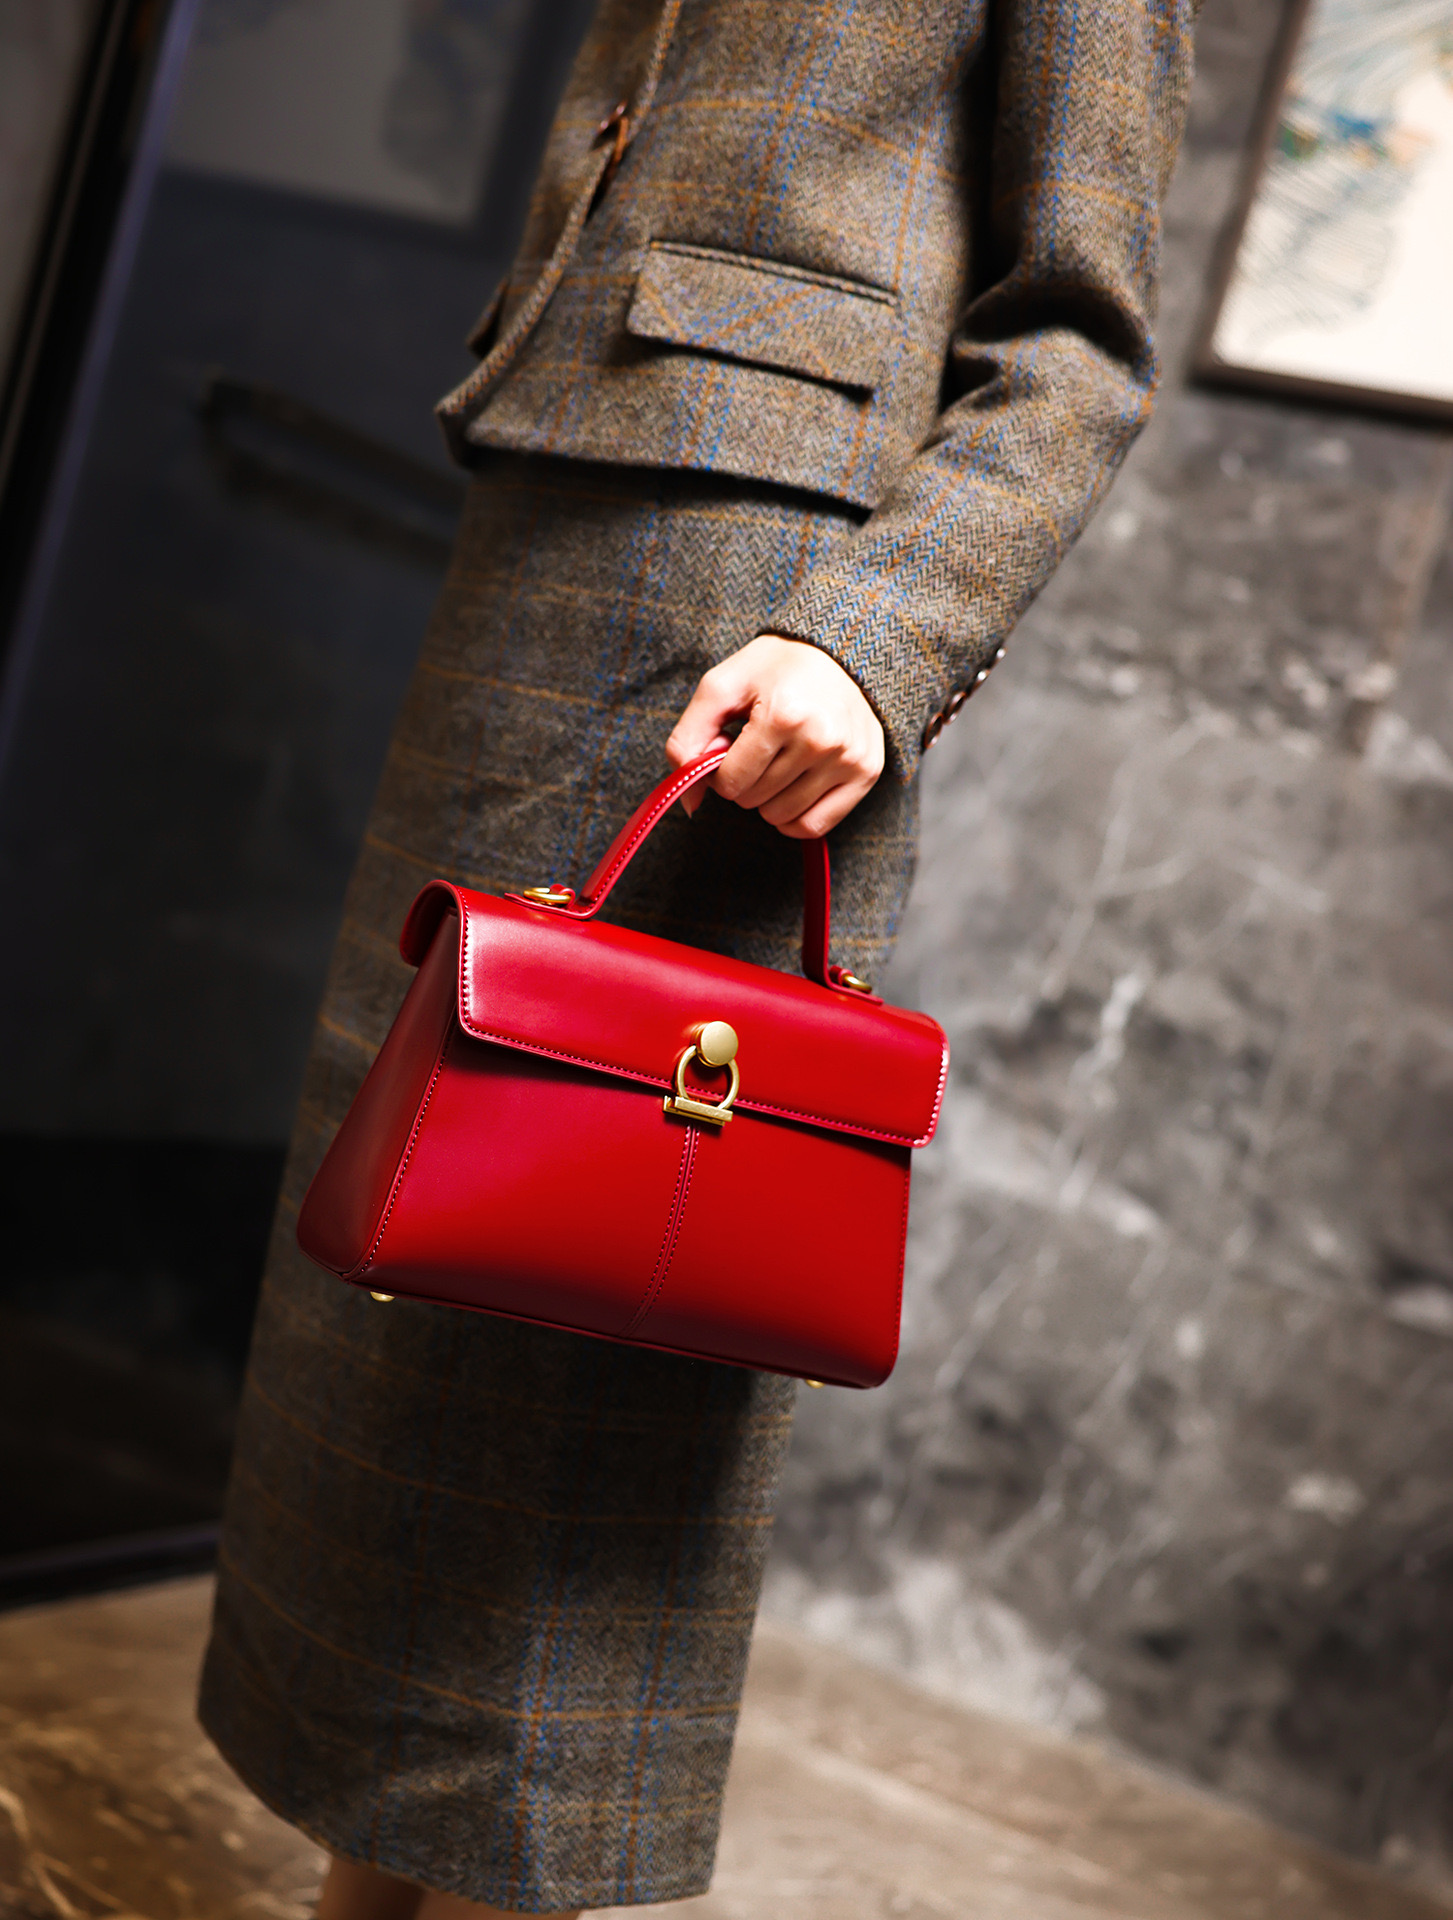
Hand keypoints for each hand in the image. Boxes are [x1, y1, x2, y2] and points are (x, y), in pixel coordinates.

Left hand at [664, 634, 884, 838]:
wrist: (838, 651)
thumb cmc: (774, 669)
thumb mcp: (720, 687)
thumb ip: (688, 739)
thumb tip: (688, 800)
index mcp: (783, 714)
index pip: (730, 782)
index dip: (719, 771)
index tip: (730, 747)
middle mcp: (821, 739)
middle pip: (754, 801)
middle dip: (744, 782)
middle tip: (756, 750)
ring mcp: (848, 758)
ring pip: (782, 817)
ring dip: (768, 799)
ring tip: (777, 762)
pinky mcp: (866, 772)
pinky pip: (816, 826)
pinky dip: (795, 819)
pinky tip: (790, 792)